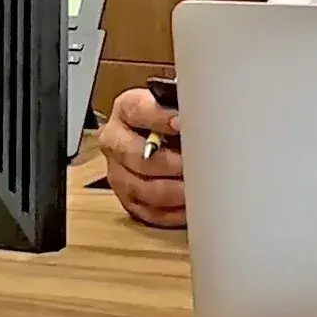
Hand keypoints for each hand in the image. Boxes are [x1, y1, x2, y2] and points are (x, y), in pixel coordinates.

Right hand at [99, 87, 185, 228]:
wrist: (162, 138)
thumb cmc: (172, 119)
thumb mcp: (174, 104)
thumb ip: (182, 108)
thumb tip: (200, 115)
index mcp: (126, 109)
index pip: (138, 111)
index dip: (161, 118)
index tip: (183, 124)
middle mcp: (115, 140)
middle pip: (136, 155)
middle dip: (170, 163)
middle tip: (196, 164)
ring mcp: (117, 172)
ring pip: (141, 188)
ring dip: (173, 191)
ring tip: (197, 188)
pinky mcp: (127, 199)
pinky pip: (148, 211)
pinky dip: (172, 212)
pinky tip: (191, 205)